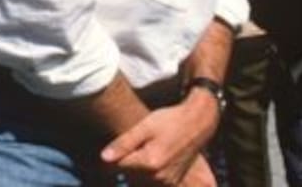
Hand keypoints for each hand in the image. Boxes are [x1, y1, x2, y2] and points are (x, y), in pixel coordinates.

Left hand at [100, 90, 218, 185]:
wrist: (197, 122)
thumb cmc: (170, 120)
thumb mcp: (145, 126)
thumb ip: (124, 143)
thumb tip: (104, 158)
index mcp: (150, 162)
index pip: (120, 166)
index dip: (116, 155)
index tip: (121, 145)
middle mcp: (159, 176)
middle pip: (131, 174)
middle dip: (129, 161)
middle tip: (139, 142)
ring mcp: (168, 181)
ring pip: (141, 179)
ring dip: (139, 167)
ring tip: (148, 147)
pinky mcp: (174, 181)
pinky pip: (153, 181)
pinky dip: (149, 172)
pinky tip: (154, 155)